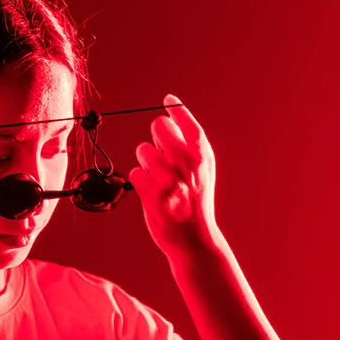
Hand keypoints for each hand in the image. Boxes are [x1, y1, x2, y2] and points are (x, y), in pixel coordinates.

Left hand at [129, 95, 220, 255]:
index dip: (177, 109)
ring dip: (146, 162)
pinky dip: (139, 181)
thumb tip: (170, 121)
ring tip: (158, 178)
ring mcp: (169, 178)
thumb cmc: (196, 202)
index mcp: (202, 157)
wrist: (194, 238)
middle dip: (156, 136)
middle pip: (159, 127)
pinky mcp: (152, 193)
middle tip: (160, 152)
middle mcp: (187, 164)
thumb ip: (192, 148)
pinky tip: (152, 192)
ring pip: (143, 150)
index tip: (169, 101)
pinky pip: (135, 173)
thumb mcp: (204, 174)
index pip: (189, 122)